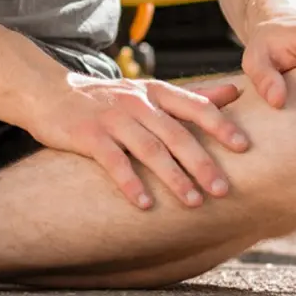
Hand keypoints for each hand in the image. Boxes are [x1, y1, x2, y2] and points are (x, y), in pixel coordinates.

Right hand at [25, 75, 248, 209]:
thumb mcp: (151, 91)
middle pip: (175, 133)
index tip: (244, 146)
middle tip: (223, 189)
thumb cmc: (109, 98)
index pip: (193, 105)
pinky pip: (113, 160)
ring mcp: (113, 117)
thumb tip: (235, 92)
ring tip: (193, 202)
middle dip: (201, 162)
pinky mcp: (89, 134)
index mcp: (156, 92)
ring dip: (173, 176)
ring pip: (149, 148)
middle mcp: (137, 102)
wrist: (52, 93)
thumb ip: (192, 94)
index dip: (219, 124)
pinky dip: (130, 182)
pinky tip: (144, 204)